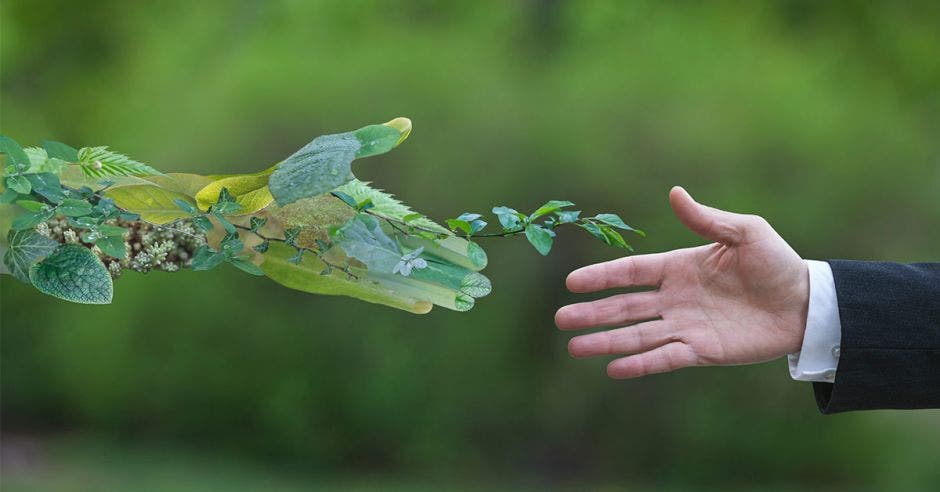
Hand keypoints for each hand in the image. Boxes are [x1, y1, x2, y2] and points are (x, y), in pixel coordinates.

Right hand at [555, 186, 808, 378]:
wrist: (806, 303)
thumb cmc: (776, 263)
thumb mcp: (745, 232)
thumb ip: (707, 219)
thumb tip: (674, 193)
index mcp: (679, 267)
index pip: (632, 272)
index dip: (602, 276)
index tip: (572, 282)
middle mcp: (675, 298)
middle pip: (624, 306)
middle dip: (592, 313)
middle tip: (561, 319)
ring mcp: (685, 326)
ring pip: (637, 335)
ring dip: (606, 341)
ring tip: (574, 348)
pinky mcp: (702, 351)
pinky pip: (665, 357)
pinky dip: (640, 364)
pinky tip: (613, 369)